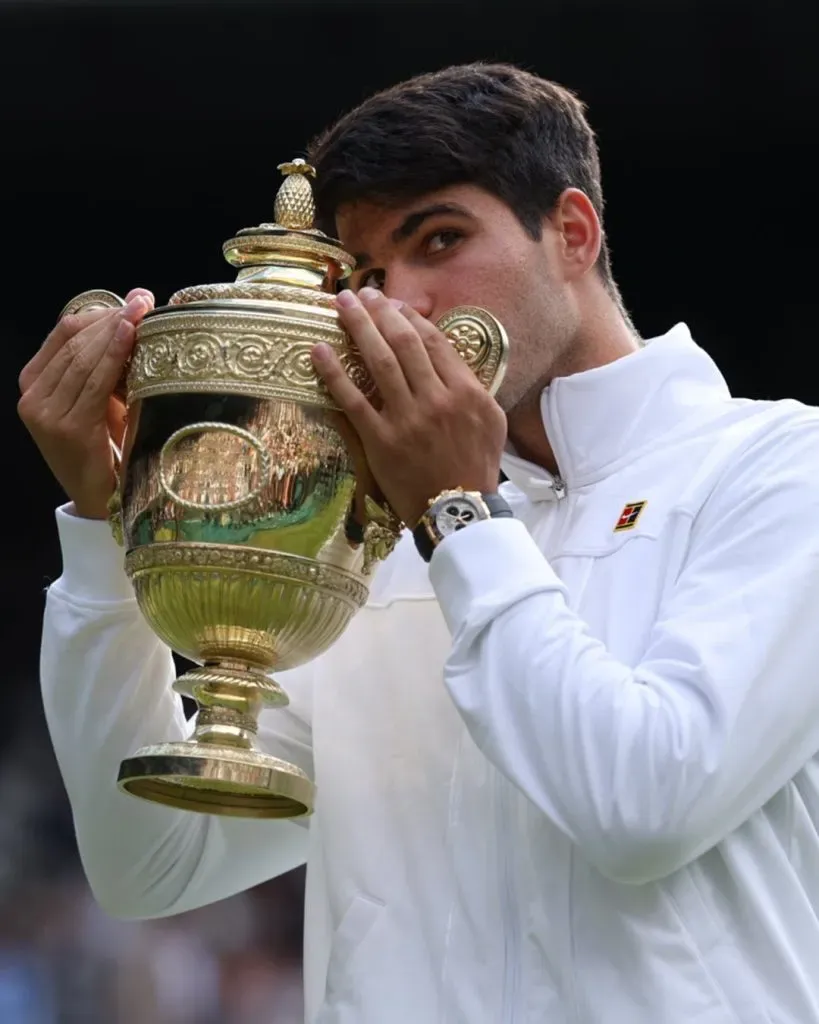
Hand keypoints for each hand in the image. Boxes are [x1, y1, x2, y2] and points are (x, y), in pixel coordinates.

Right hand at [18, 289, 153, 519]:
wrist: (103, 501)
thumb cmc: (107, 447)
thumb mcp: (100, 400)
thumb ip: (105, 365)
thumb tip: (134, 315)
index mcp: (34, 383)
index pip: (64, 333)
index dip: (99, 313)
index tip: (134, 300)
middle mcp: (32, 396)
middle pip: (74, 342)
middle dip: (113, 318)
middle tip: (145, 301)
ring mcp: (45, 413)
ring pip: (84, 358)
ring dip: (116, 332)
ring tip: (144, 312)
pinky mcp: (66, 428)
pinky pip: (94, 383)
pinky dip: (114, 356)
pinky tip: (131, 337)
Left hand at [311, 287, 505, 526]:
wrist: (458, 510)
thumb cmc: (476, 467)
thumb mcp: (490, 421)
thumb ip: (472, 386)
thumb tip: (449, 356)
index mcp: (465, 392)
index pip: (433, 342)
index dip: (410, 318)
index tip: (393, 305)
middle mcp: (436, 400)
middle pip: (403, 343)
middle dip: (380, 312)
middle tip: (362, 294)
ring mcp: (407, 419)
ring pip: (379, 363)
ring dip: (357, 329)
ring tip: (341, 306)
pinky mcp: (381, 440)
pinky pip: (353, 401)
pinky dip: (334, 374)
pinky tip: (318, 351)